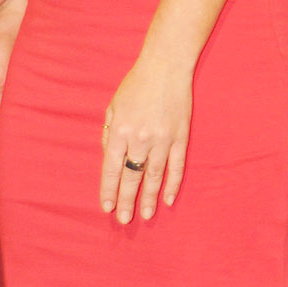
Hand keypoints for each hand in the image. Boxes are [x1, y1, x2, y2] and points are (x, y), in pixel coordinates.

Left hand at [100, 55, 192, 223]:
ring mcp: (162, 139)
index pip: (111, 168)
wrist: (166, 66)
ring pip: (154, 176)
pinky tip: (167, 199)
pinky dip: (172, 184)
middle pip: (131, 177)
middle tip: (124, 220)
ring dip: (148, 198)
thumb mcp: (113, 106)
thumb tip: (109, 159)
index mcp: (120, 130)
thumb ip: (109, 133)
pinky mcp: (180, 137)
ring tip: (144, 216)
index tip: (107, 207)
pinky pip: (176, 166)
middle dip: (126, 200)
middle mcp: (140, 138)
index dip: (109, 189)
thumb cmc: (136, 85)